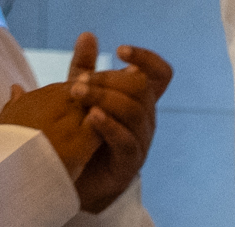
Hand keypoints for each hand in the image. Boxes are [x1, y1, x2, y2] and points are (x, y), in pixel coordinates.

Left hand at [0, 34, 169, 196]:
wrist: (74, 183)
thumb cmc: (81, 138)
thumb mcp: (82, 98)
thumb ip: (85, 69)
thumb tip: (88, 36)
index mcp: (139, 102)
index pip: (160, 75)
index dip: (147, 59)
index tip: (119, 51)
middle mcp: (146, 120)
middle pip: (142, 88)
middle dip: (109, 78)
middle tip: (79, 80)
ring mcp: (140, 142)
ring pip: (134, 112)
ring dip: (104, 98)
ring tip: (76, 93)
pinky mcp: (129, 164)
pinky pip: (127, 141)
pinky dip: (109, 126)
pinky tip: (91, 116)